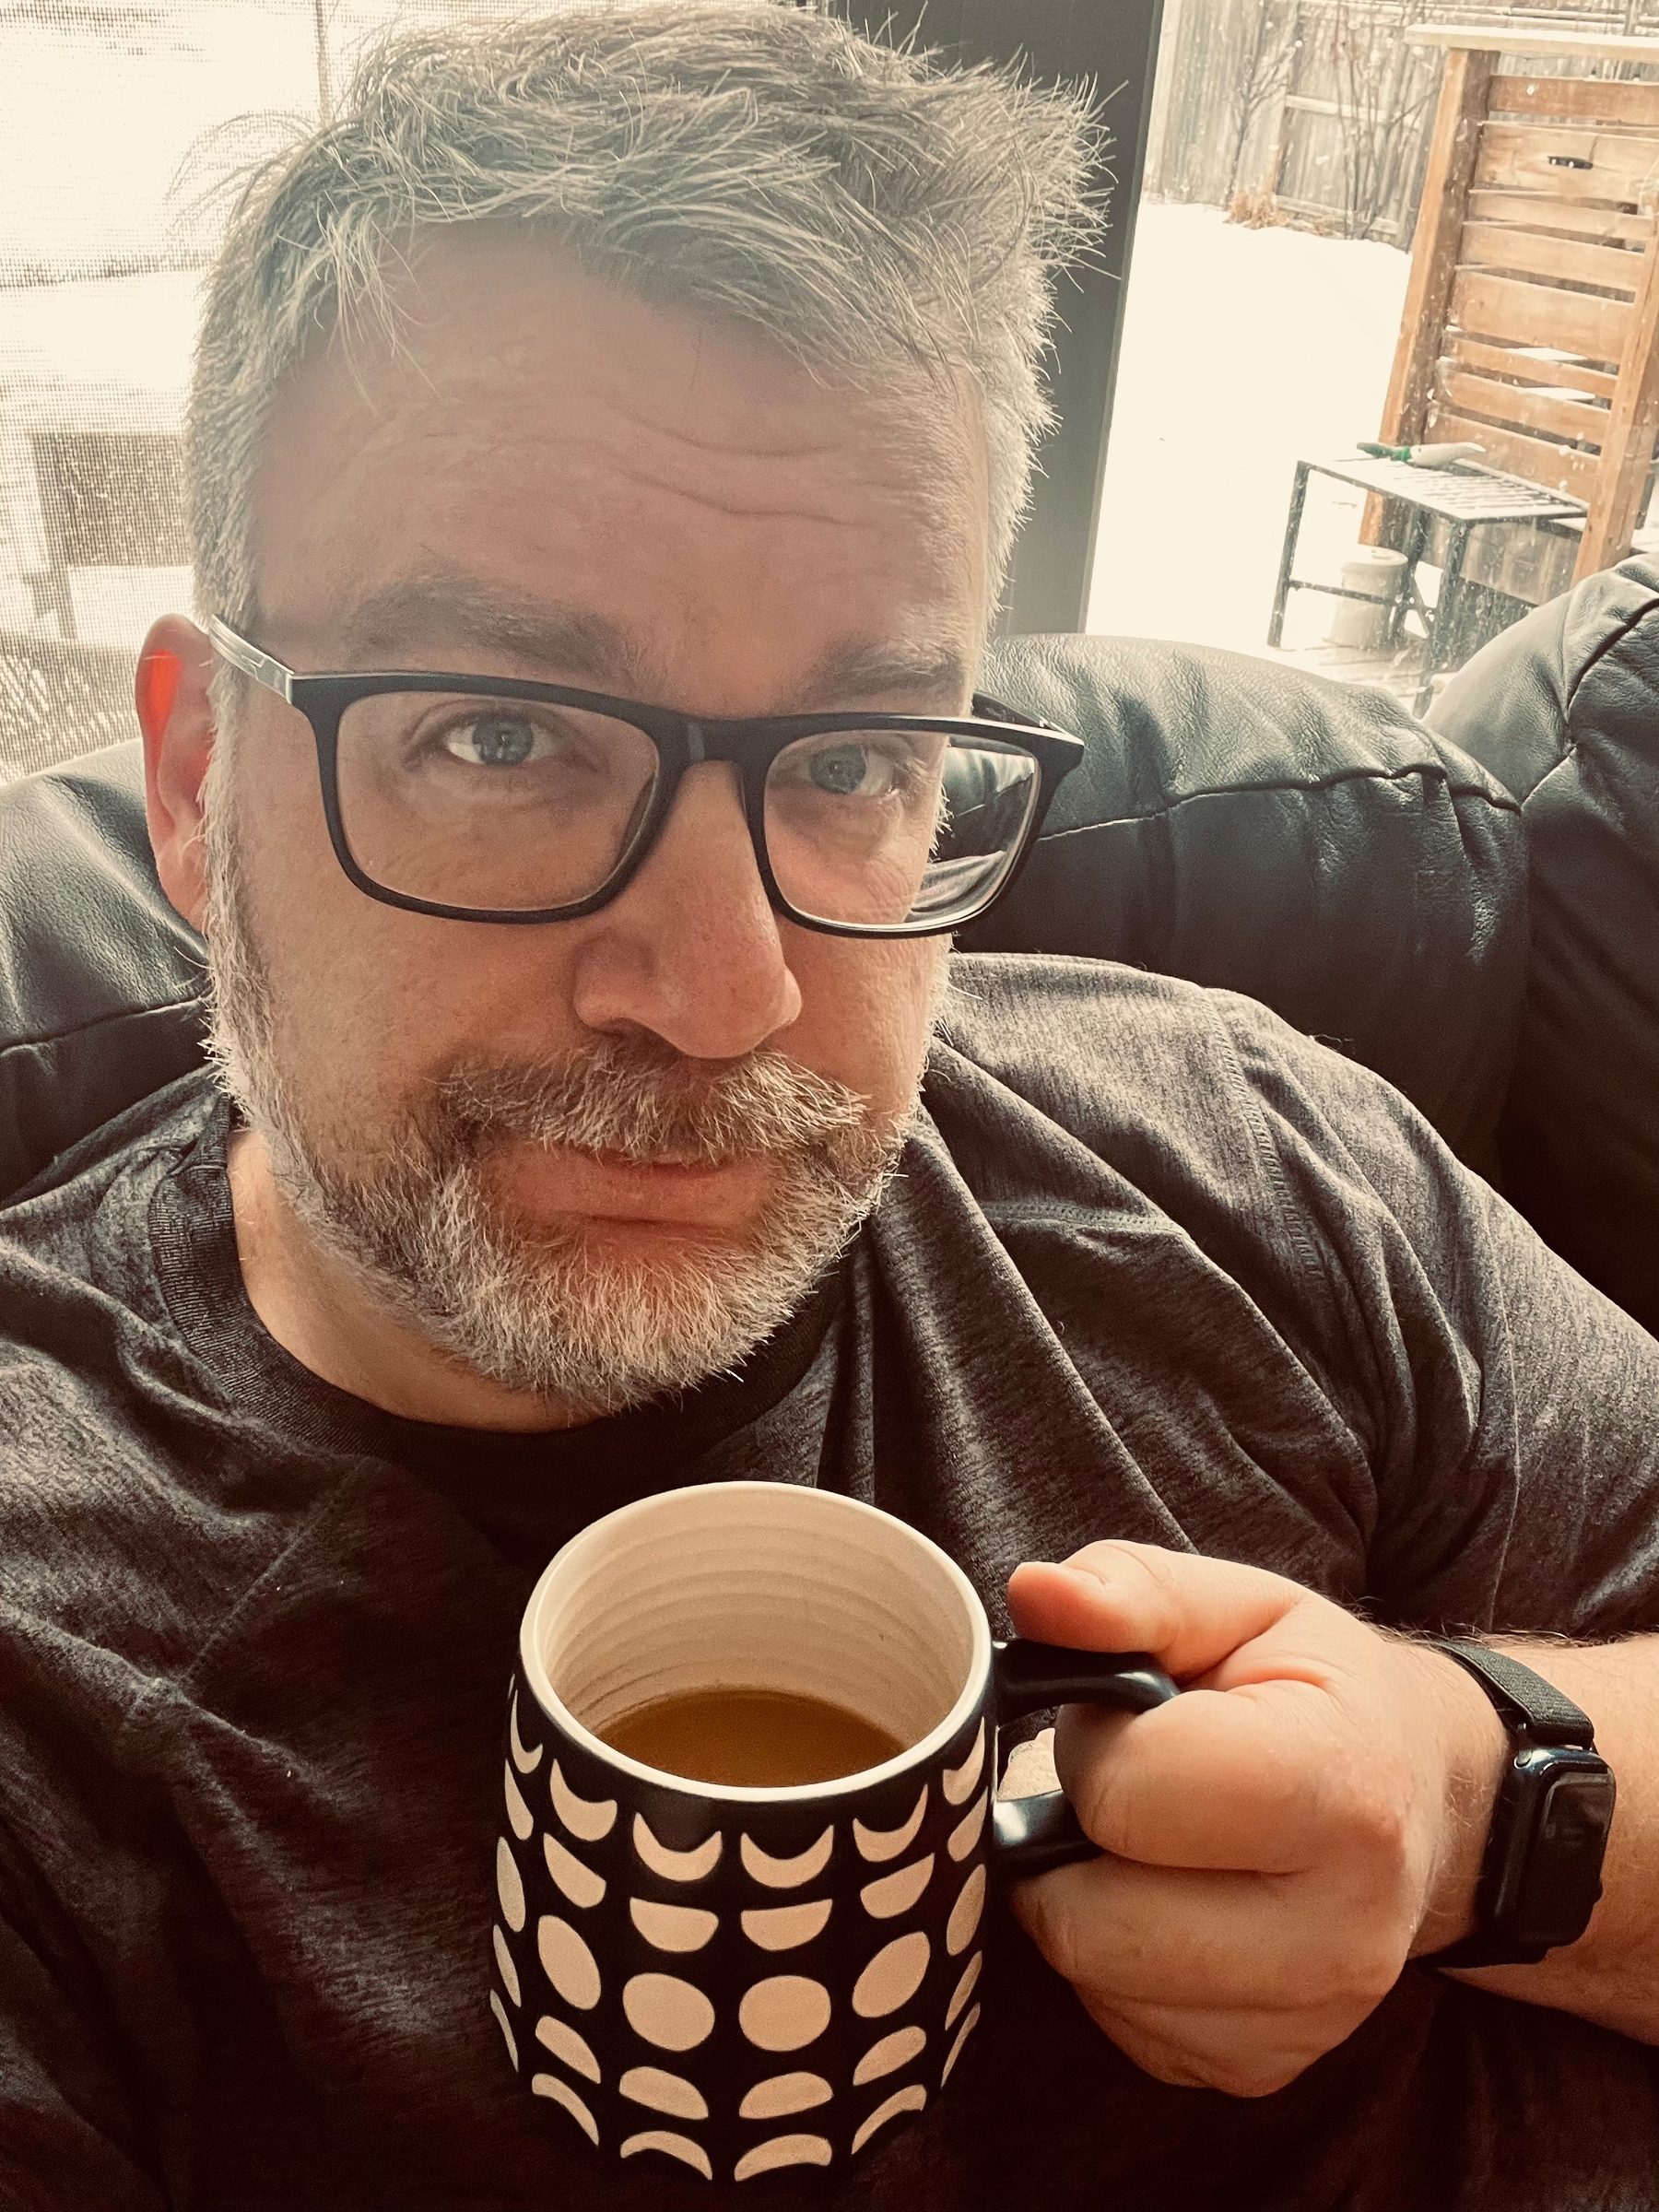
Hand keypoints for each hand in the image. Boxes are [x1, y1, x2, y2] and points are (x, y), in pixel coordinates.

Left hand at [1004, 1542, 1505, 2097]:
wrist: (1423, 1798)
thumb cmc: (1316, 1689)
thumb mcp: (1238, 1605)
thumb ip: (1131, 1592)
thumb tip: (1033, 1593)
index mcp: (1339, 1790)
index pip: (1127, 1798)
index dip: (1099, 1746)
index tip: (1140, 1720)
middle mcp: (1339, 1934)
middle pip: (1088, 1920)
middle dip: (1074, 1837)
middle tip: (1131, 1788)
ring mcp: (1307, 2020)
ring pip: (1092, 1982)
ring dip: (1088, 1902)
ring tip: (1155, 1842)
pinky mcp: (1262, 2067)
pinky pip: (1122, 2026)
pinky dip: (1118, 1963)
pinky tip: (1169, 1901)